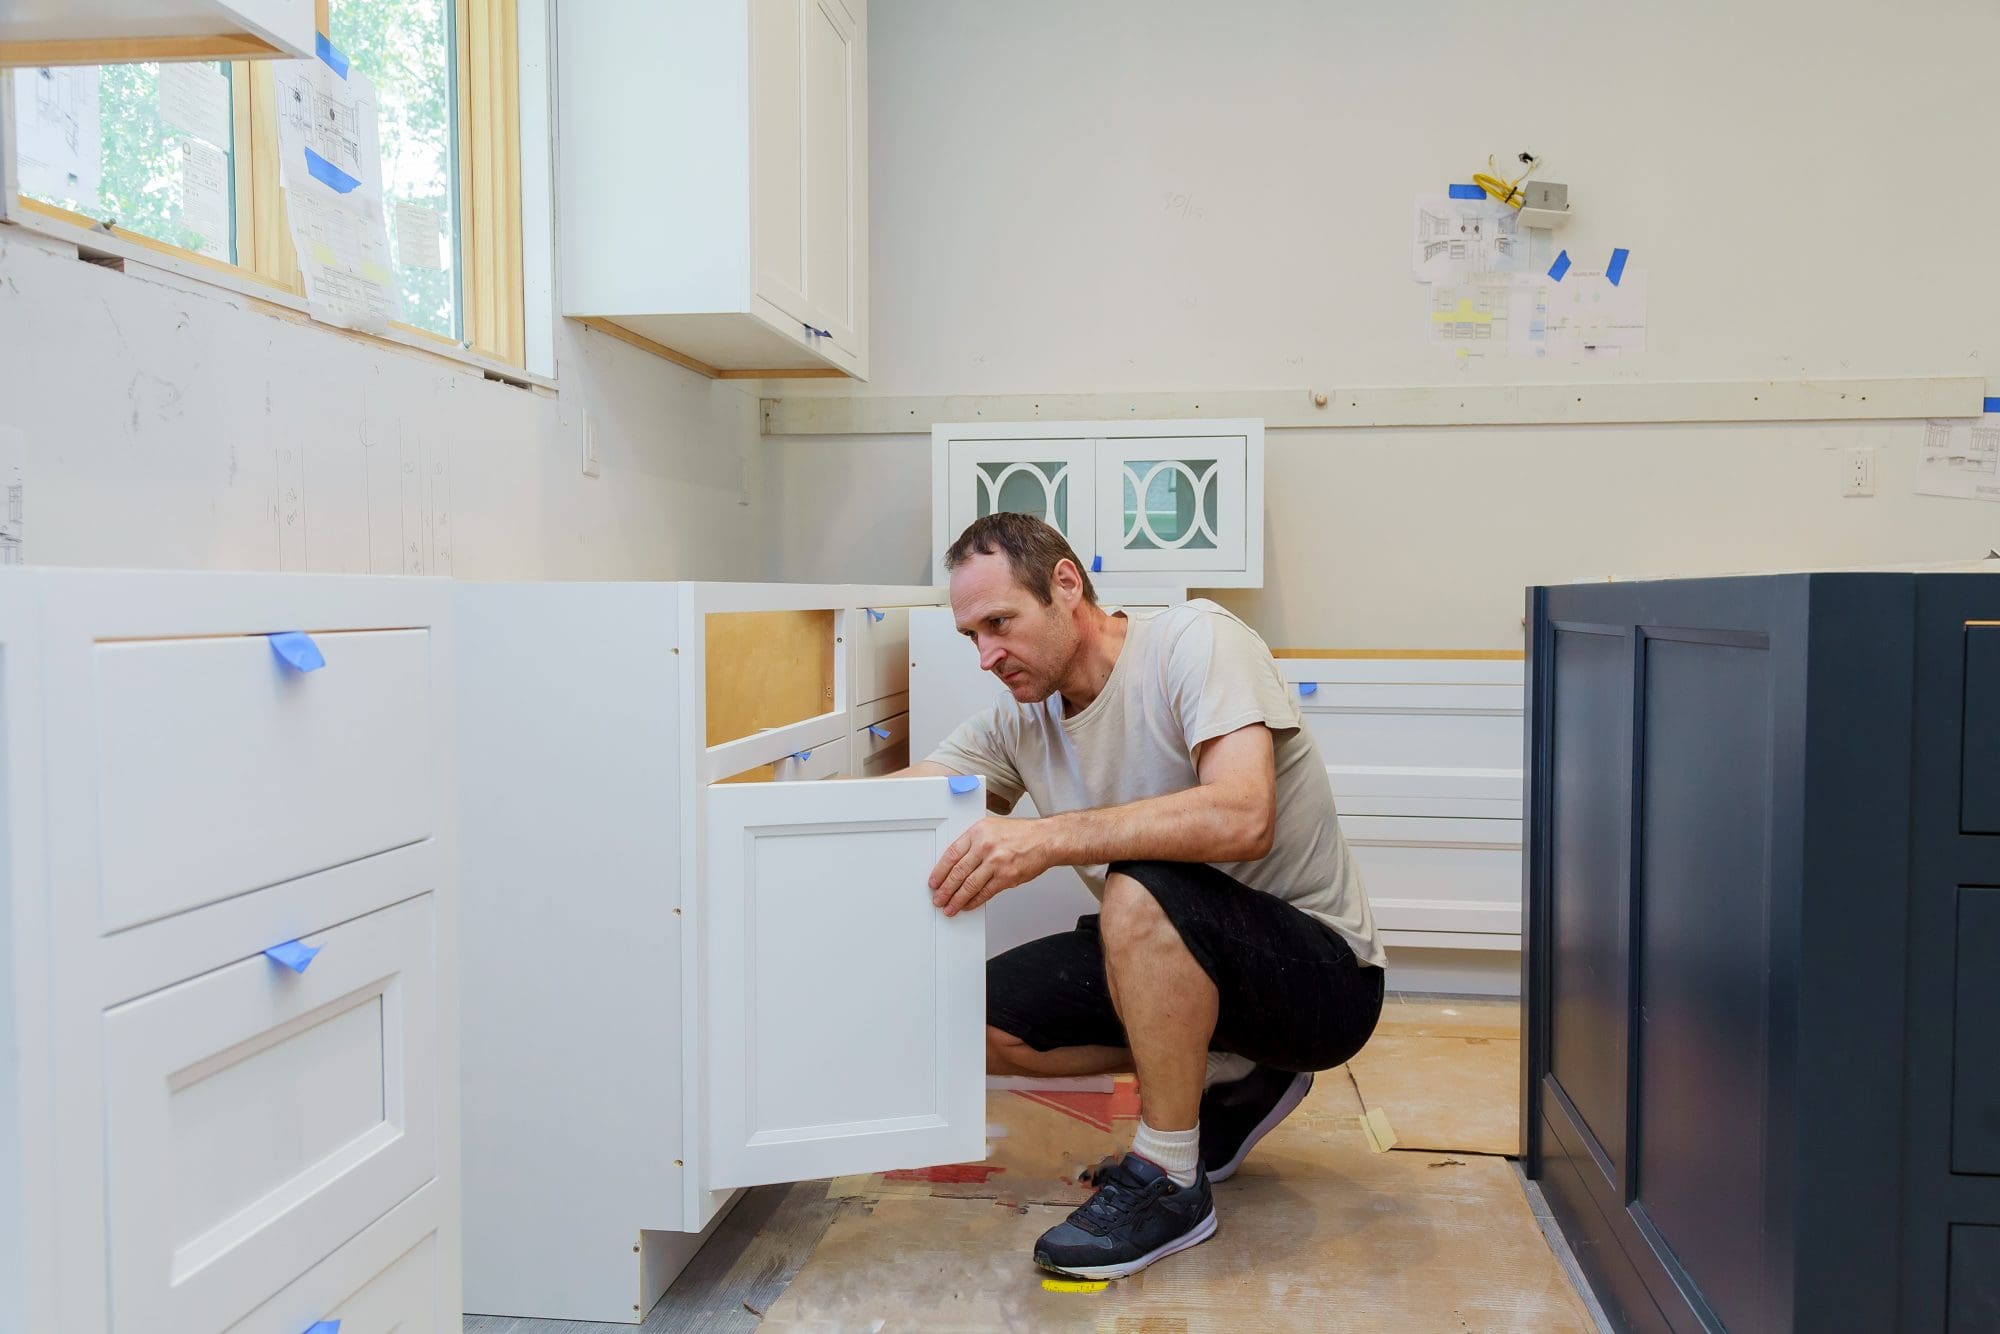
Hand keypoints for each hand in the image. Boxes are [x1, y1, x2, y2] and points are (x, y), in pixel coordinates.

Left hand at [929, 816, 1051, 916]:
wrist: (1045, 839)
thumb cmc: (1021, 834)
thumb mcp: (991, 828)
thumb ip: (973, 842)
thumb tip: (956, 862)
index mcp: (978, 832)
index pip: (951, 854)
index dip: (939, 871)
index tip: (933, 881)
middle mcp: (985, 846)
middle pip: (958, 872)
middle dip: (945, 889)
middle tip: (938, 898)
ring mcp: (996, 862)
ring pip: (969, 885)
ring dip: (956, 900)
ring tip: (949, 907)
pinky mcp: (1007, 877)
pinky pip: (985, 893)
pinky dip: (974, 901)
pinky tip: (968, 905)